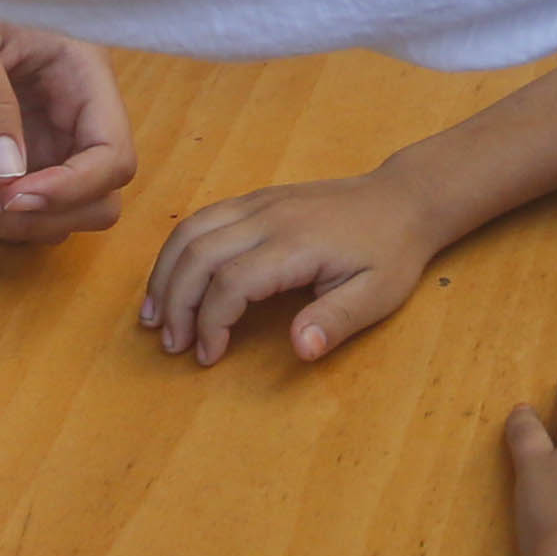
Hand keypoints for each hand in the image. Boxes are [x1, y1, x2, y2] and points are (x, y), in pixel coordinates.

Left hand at [0, 0, 135, 244]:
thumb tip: (6, 172)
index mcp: (83, 77)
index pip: (112, 155)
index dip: (72, 188)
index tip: (12, 194)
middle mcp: (75, 116)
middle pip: (95, 198)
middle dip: (37, 214)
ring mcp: (47, 140)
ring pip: (59, 214)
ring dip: (7, 221)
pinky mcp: (16, 154)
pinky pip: (20, 206)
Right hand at [143, 171, 443, 364]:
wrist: (402, 200)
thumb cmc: (390, 253)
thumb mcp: (377, 295)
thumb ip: (335, 322)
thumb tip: (300, 350)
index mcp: (296, 244)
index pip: (231, 281)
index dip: (211, 322)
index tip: (209, 356)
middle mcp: (267, 217)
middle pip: (198, 254)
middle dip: (176, 302)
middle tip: (171, 345)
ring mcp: (258, 203)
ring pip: (190, 231)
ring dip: (165, 274)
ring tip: (154, 316)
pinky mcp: (255, 199)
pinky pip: (202, 219)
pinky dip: (177, 251)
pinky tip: (172, 279)